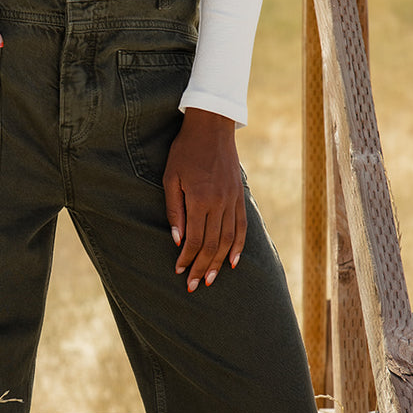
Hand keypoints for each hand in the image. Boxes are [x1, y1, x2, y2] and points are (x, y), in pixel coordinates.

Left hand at [163, 108, 246, 290]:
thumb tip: (177, 240)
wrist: (212, 126)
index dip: (187, 259)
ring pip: (228, 240)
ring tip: (211, 280)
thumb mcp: (171, 178)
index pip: (195, 239)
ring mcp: (232, 200)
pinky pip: (241, 226)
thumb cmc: (185, 151)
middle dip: (202, 267)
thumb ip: (174, 211)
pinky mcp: (239, 196)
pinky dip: (238, 246)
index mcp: (200, 199)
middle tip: (195, 286)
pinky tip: (233, 261)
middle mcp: (219, 203)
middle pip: (212, 245)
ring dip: (219, 263)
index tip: (180, 272)